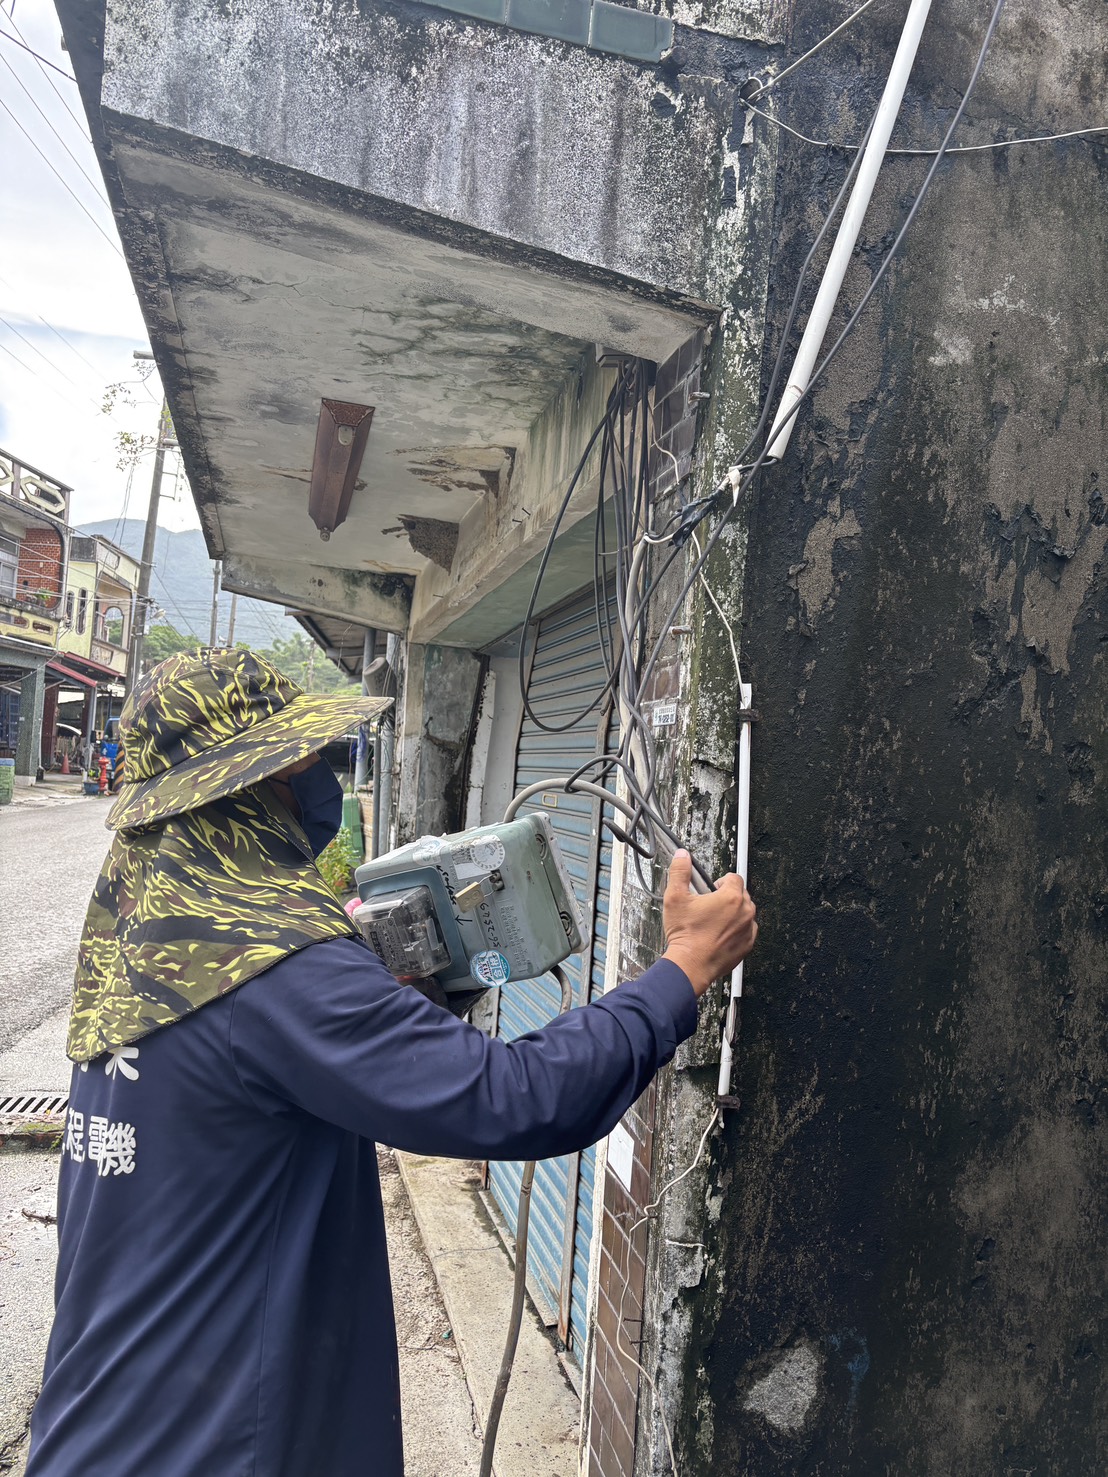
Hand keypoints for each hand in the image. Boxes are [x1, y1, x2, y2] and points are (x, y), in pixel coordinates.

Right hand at [662, 850, 756, 996]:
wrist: (690, 965)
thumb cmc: (686, 935)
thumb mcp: (675, 898)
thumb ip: (680, 872)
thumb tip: (682, 856)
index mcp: (731, 897)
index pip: (733, 877)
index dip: (719, 882)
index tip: (710, 890)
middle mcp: (745, 912)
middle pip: (740, 894)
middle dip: (726, 897)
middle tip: (708, 907)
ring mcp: (748, 930)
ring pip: (744, 913)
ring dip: (732, 914)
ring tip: (712, 922)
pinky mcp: (747, 945)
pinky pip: (746, 931)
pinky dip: (735, 930)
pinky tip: (718, 935)